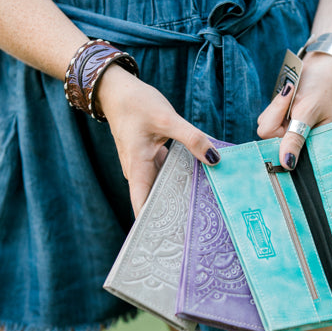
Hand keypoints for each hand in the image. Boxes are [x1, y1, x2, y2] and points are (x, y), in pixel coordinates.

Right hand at [96, 65, 220, 216]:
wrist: (116, 90)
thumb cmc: (136, 104)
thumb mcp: (168, 119)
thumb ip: (192, 139)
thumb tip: (215, 159)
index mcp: (138, 168)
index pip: (142, 205)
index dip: (153, 225)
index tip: (169, 241)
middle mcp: (138, 171)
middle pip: (154, 200)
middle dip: (172, 216)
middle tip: (196, 230)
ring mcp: (143, 165)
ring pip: (160, 187)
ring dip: (176, 197)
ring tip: (201, 211)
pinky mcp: (148, 157)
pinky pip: (163, 173)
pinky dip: (177, 179)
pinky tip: (196, 181)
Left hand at [257, 52, 331, 168]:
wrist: (324, 68)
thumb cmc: (322, 89)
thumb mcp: (309, 112)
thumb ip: (295, 138)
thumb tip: (287, 164)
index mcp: (307, 146)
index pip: (280, 150)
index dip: (278, 136)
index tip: (290, 115)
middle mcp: (295, 141)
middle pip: (268, 135)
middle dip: (277, 114)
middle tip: (293, 97)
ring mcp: (286, 131)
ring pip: (265, 124)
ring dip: (277, 106)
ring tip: (294, 94)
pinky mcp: (280, 120)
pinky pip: (267, 115)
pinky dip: (276, 103)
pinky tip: (291, 94)